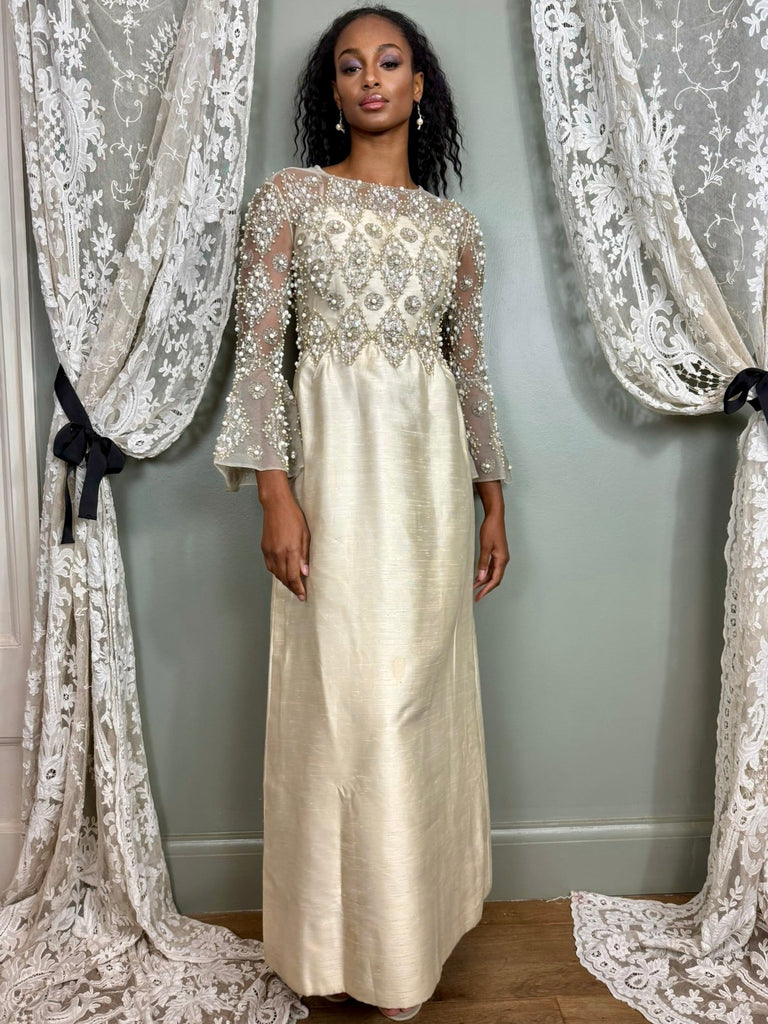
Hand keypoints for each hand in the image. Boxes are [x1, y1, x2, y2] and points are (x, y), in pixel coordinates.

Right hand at [256, 470, 310, 600]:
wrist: (275, 505)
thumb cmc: (293, 516)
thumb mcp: (305, 535)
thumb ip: (304, 555)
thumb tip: (305, 572)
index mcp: (290, 550)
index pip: (293, 576)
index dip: (298, 588)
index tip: (302, 595)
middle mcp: (278, 553)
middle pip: (284, 578)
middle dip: (292, 587)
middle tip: (299, 593)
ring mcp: (269, 551)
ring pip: (276, 573)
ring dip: (284, 581)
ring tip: (292, 585)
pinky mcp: (264, 548)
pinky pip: (269, 566)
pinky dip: (276, 572)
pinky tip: (282, 573)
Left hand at [473, 483, 508, 601]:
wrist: (495, 517)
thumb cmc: (491, 529)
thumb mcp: (485, 547)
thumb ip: (483, 563)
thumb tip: (481, 578)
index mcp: (502, 559)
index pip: (495, 580)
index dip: (487, 590)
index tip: (479, 597)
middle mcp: (503, 560)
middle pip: (495, 579)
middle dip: (485, 588)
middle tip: (476, 596)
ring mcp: (500, 557)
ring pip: (493, 573)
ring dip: (484, 581)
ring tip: (473, 587)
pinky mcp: (497, 553)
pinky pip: (491, 567)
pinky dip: (485, 573)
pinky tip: (477, 576)